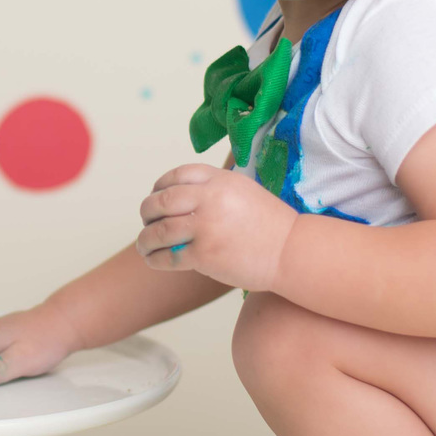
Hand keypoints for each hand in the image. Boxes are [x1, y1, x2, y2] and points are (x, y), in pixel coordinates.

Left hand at [136, 163, 296, 291]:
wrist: (292, 252)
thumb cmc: (270, 225)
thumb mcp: (245, 190)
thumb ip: (217, 187)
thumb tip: (186, 190)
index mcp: (220, 180)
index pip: (176, 176)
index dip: (159, 187)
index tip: (155, 197)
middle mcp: (210, 199)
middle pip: (161, 201)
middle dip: (147, 213)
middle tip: (146, 223)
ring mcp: (206, 227)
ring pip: (159, 230)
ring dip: (146, 239)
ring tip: (144, 246)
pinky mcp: (205, 254)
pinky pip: (169, 256)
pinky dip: (156, 259)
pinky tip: (154, 260)